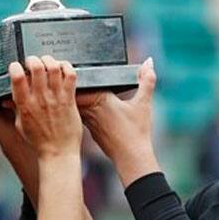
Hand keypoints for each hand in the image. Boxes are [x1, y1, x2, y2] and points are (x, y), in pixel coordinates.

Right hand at [10, 55, 82, 158]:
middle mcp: (40, 99)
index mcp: (25, 105)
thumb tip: (6, 98)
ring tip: (47, 62)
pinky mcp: (70, 99)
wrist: (58, 153)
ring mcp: (56, 98)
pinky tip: (62, 68)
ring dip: (49, 60)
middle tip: (33, 62)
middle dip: (33, 59)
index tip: (16, 66)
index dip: (15, 67)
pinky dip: (66, 66)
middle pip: (36, 67)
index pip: (17, 78)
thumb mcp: (20, 124)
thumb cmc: (38, 141)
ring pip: (54, 67)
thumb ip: (15, 108)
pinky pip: (70, 75)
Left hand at [79, 58, 159, 185]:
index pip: (83, 82)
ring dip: (75, 96)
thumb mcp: (144, 103)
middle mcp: (90, 110)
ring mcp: (89, 121)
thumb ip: (147, 80)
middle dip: (73, 83)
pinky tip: (84, 107)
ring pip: (76, 104)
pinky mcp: (90, 130)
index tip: (75, 64)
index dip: (77, 73)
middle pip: (75, 91)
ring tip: (73, 86)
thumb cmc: (137, 131)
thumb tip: (149, 61)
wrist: (131, 158)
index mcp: (101, 99)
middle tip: (69, 72)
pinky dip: (81, 109)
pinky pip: (80, 115)